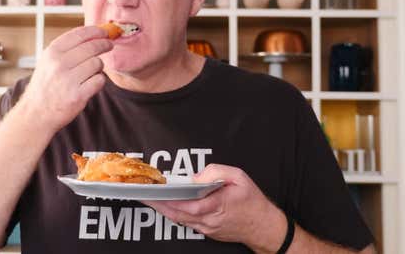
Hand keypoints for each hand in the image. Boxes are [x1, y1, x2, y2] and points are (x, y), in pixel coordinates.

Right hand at [18, 26, 112, 131]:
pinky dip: (98, 81)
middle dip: (104, 44)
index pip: (79, 34)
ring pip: (97, 63)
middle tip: (108, 45)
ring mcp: (68, 80)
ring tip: (92, 71)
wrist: (36, 114)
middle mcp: (59, 64)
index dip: (95, 31)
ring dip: (99, 67)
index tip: (104, 32)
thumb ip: (66, 49)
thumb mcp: (48, 62)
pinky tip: (91, 84)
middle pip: (92, 47)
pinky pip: (99, 81)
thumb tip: (91, 35)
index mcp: (52, 53)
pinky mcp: (78, 95)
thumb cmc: (44, 87)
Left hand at [142, 164, 285, 251]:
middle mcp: (208, 220)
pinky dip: (174, 213)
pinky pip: (186, 222)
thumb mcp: (239, 177)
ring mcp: (207, 228)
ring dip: (163, 209)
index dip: (167, 200)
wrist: (263, 226)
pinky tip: (165, 205)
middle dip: (158, 204)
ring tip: (148, 198)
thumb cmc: (252, 201)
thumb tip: (196, 177)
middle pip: (177, 214)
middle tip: (141, 194)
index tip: (153, 193)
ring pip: (179, 220)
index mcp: (216, 206)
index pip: (186, 205)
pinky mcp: (207, 231)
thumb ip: (216, 172)